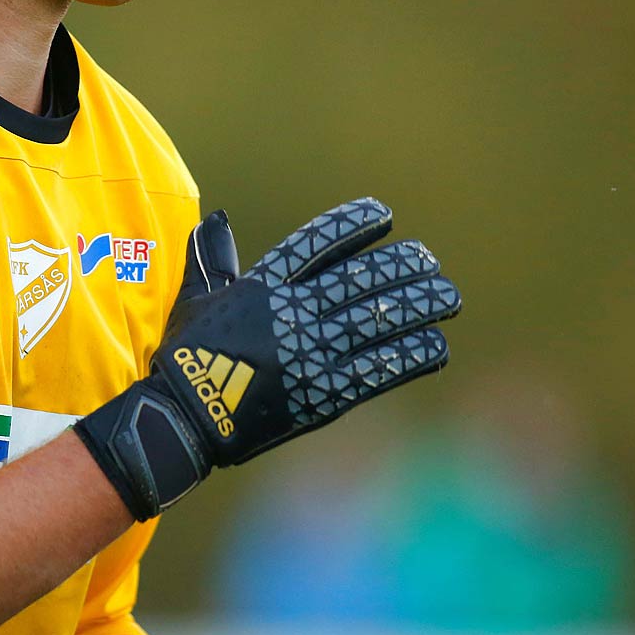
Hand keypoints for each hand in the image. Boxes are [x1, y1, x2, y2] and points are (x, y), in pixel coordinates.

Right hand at [74, 198, 459, 519]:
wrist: (185, 419)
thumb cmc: (187, 358)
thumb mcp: (196, 298)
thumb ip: (213, 258)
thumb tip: (215, 219)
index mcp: (264, 285)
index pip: (318, 243)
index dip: (354, 225)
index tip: (384, 215)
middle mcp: (293, 312)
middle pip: (361, 278)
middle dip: (401, 267)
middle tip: (428, 262)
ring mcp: (311, 352)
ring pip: (379, 319)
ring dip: (420, 305)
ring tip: (448, 297)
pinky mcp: (325, 393)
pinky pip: (380, 369)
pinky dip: (412, 356)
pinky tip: (437, 345)